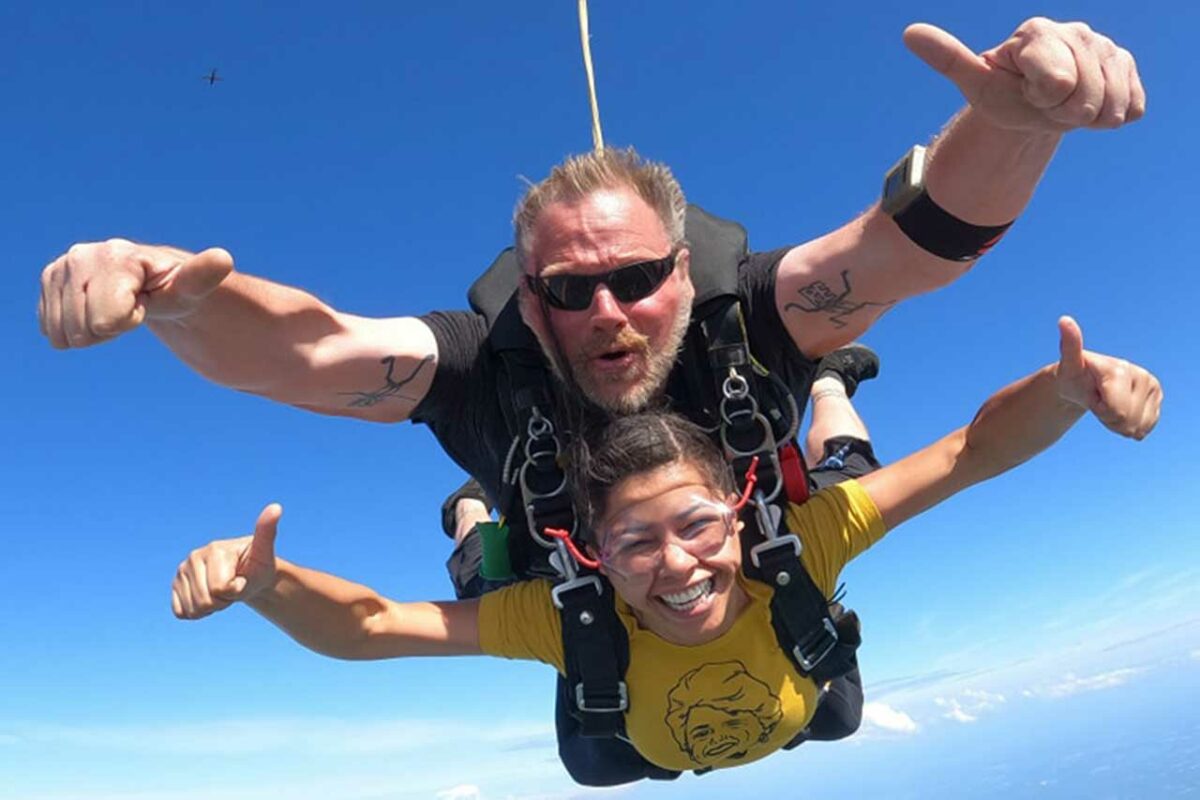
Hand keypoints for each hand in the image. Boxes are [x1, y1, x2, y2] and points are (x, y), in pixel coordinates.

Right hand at [39, 239, 232, 348]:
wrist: (156, 283)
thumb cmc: (177, 289)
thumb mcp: (192, 287)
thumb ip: (203, 274)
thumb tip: (224, 258)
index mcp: (114, 256)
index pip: (105, 320)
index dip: (127, 320)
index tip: (143, 303)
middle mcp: (81, 255)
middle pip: (81, 330)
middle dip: (108, 327)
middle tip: (130, 307)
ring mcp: (60, 267)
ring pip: (64, 334)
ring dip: (92, 330)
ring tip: (115, 308)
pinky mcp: (48, 281)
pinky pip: (51, 331)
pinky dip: (75, 330)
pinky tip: (96, 310)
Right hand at [172, 503, 281, 619]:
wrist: (250, 577)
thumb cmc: (258, 566)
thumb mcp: (265, 552)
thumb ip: (267, 532)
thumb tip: (276, 507)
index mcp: (213, 550)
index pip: (220, 589)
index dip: (235, 591)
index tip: (241, 579)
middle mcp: (193, 558)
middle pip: (205, 602)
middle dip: (223, 601)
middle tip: (232, 586)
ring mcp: (181, 571)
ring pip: (193, 609)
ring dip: (212, 607)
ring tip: (222, 591)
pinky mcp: (175, 585)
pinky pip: (181, 612)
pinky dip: (198, 613)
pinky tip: (209, 597)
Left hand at [904, 18, 1144, 131]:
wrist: (1034, 104)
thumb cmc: (1003, 92)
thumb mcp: (974, 81)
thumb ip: (947, 58)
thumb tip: (909, 33)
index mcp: (1039, 32)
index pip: (1058, 84)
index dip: (1041, 99)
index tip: (1027, 92)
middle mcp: (1078, 31)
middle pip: (1084, 99)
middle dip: (1062, 112)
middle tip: (1045, 102)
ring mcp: (1109, 47)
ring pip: (1110, 105)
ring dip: (1086, 117)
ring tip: (1065, 104)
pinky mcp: (1128, 68)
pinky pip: (1130, 108)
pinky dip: (1109, 116)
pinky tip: (1090, 103)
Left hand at [1055, 316, 1160, 439]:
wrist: (1083, 382)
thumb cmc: (1073, 375)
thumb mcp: (1068, 364)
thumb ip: (1070, 345)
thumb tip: (1064, 319)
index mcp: (1121, 370)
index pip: (1116, 411)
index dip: (1100, 410)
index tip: (1093, 396)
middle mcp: (1142, 375)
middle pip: (1127, 421)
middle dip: (1109, 418)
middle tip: (1099, 400)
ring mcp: (1153, 386)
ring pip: (1137, 427)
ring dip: (1119, 424)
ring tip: (1108, 403)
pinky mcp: (1158, 397)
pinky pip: (1145, 428)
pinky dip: (1130, 426)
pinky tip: (1120, 409)